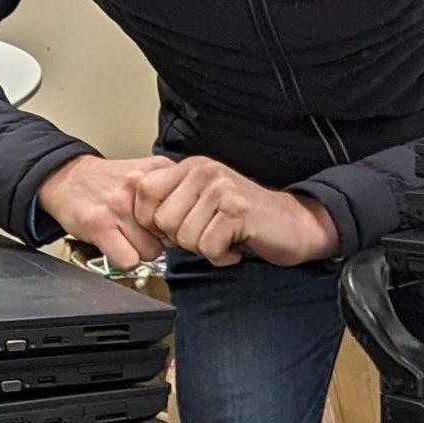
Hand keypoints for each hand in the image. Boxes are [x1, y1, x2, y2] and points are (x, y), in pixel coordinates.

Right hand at [38, 154, 174, 269]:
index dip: (177, 225)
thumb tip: (189, 226)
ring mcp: (120, 206)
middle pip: (170, 236)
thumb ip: (171, 192)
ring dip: (141, 252)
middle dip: (159, 241)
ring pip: (151, 252)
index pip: (187, 211)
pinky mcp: (100, 225)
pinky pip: (129, 261)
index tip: (166, 226)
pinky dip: (124, 260)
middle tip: (142, 232)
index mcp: (157, 169)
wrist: (66, 177)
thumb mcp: (146, 174)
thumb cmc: (107, 182)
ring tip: (127, 237)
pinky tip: (117, 247)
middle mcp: (140, 186)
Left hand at [132, 156, 339, 266]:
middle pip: (162, 222)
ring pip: (185, 238)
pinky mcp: (237, 211)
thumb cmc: (244, 218)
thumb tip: (130, 205)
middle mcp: (204, 171)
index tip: (177, 229)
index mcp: (191, 167)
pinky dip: (222, 256)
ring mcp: (221, 189)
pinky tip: (236, 244)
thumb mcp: (202, 200)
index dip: (152, 221)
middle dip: (183, 239)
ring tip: (225, 237)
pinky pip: (208, 248)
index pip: (143, 192)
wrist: (293, 224)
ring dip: (205, 248)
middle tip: (209, 234)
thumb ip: (170, 200)